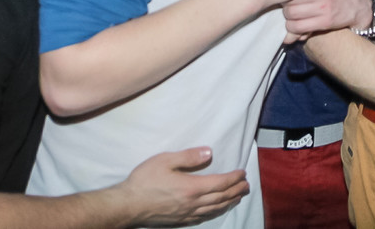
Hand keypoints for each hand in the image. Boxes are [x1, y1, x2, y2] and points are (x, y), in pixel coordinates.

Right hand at [121, 147, 248, 226]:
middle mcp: (193, 203)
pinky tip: (217, 210)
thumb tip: (209, 152)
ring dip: (229, 202)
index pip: (220, 183)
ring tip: (238, 197)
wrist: (127, 206)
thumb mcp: (165, 161)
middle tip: (246, 185)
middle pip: (221, 197)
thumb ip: (189, 157)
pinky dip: (216, 213)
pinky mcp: (180, 221)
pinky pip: (204, 218)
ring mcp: (187, 215)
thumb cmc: (144, 181)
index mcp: (192, 187)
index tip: (242, 172)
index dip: (234, 178)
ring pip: (215, 210)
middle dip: (236, 190)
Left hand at [282, 0, 371, 37]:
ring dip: (288, 16)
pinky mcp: (324, 22)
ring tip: (292, 13)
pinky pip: (298, 27)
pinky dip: (292, 29)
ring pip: (290, 14)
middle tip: (287, 2)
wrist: (358, 4)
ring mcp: (323, 7)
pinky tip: (295, 24)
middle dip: (284, 2)